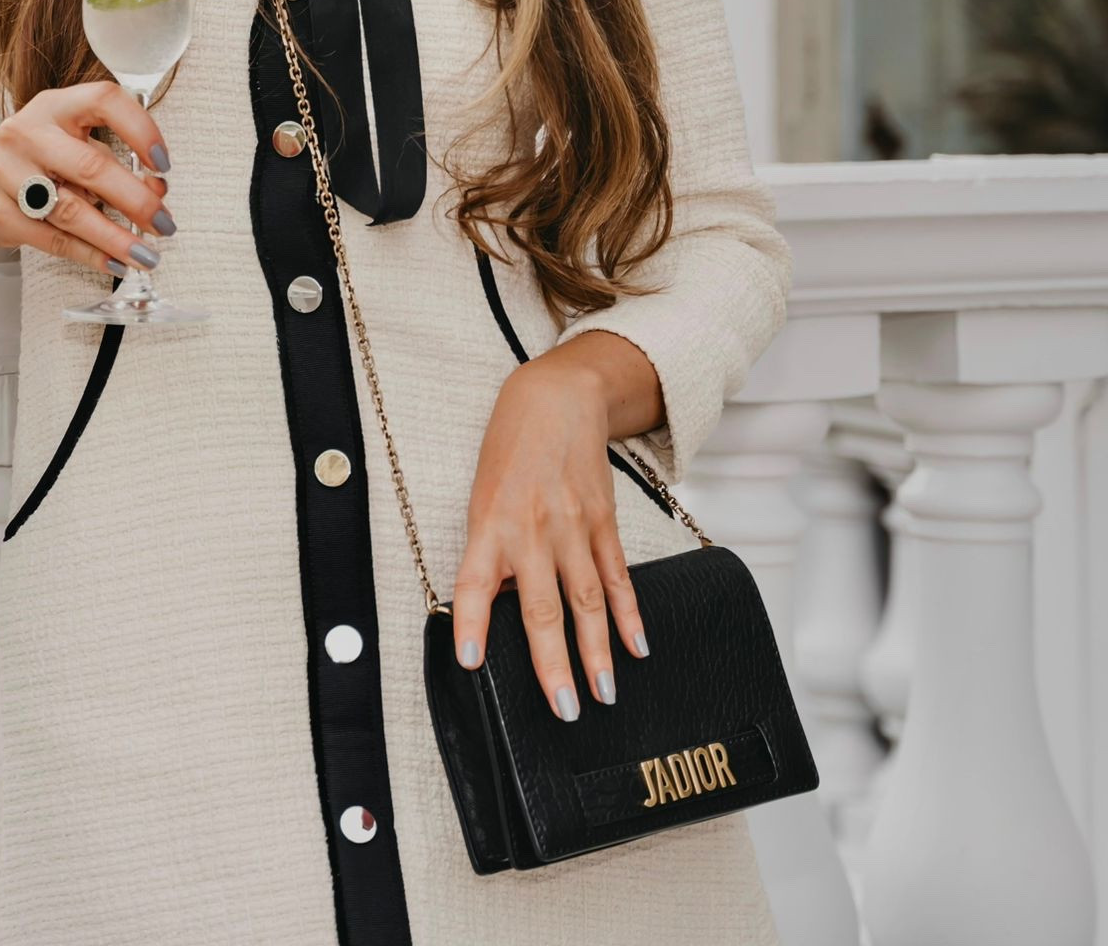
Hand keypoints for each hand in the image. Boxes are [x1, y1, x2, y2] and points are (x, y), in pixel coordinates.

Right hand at [0, 81, 172, 276]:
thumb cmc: (31, 160)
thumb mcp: (69, 145)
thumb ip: (110, 160)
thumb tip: (156, 191)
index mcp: (54, 106)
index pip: (104, 101)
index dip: (141, 129)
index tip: (162, 163)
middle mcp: (27, 132)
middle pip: (91, 166)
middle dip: (136, 201)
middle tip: (164, 224)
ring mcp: (5, 172)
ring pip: (72, 210)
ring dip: (116, 237)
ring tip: (144, 255)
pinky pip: (52, 239)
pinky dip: (89, 254)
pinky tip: (112, 262)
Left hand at [450, 349, 651, 720]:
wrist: (556, 398)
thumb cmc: (509, 450)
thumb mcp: (483, 496)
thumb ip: (493, 552)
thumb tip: (503, 612)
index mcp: (490, 523)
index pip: (476, 581)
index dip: (472, 623)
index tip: (471, 663)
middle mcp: (532, 529)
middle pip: (543, 607)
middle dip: (553, 663)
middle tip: (563, 710)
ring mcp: (572, 526)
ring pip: (587, 600)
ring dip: (597, 652)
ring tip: (602, 695)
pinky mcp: (603, 520)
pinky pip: (617, 575)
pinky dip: (629, 613)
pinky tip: (637, 646)